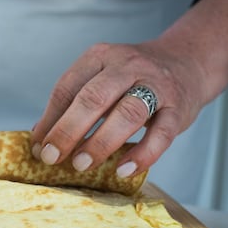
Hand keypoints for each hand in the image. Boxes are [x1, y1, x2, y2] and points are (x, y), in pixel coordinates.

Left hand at [30, 41, 205, 177]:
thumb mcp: (102, 78)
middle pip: (94, 98)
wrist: (188, 62)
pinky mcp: (178, 107)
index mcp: (100, 56)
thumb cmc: (134, 78)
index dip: (50, 118)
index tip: (39, 146)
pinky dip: (142, 154)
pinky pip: (161, 133)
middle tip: (52, 157)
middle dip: (68, 130)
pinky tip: (124, 170)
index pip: (68, 87)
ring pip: (127, 113)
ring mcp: (156, 85)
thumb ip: (74, 102)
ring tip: (81, 165)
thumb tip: (41, 138)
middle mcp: (127, 66)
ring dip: (100, 142)